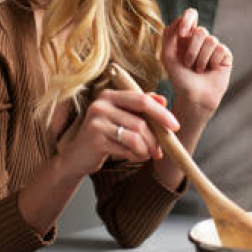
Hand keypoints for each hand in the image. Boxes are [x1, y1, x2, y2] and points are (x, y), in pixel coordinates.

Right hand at [56, 89, 180, 176]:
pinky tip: (132, 157)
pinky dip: (136, 156)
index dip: (161, 113)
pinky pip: (127, 149)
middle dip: (155, 139)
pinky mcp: (96, 140)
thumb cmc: (103, 135)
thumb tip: (163, 100)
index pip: (142, 100)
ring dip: (146, 150)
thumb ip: (140, 107)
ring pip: (136, 136)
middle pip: (141, 121)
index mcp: (109, 95)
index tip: (175, 126)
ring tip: (144, 155)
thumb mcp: (121, 117)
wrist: (76, 156)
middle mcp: (101, 104)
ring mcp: (97, 122)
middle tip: (159, 151)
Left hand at [161, 8, 231, 119]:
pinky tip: (210, 70)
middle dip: (192, 50)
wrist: (194, 97)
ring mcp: (214, 46)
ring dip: (200, 59)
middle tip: (188, 64)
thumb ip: (169, 35)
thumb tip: (179, 19)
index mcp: (186, 35)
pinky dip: (212, 62)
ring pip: (211, 40)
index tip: (182, 33)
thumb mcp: (167, 56)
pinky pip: (220, 49)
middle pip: (201, 31)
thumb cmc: (179, 78)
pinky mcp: (225, 54)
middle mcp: (200, 39)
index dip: (188, 20)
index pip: (191, 15)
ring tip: (198, 70)